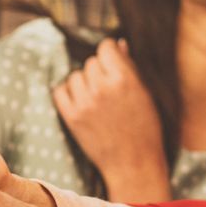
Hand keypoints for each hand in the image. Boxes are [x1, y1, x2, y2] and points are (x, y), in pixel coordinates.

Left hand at [53, 39, 170, 202]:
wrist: (133, 162)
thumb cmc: (145, 127)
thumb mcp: (145, 93)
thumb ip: (130, 66)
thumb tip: (118, 44)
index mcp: (124, 79)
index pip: (106, 47)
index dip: (110, 54)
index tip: (112, 62)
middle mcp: (102, 88)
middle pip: (90, 62)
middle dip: (98, 71)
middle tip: (108, 88)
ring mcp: (85, 103)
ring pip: (75, 76)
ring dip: (84, 83)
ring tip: (96, 98)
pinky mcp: (71, 117)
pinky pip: (60, 91)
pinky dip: (68, 93)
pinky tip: (80, 101)